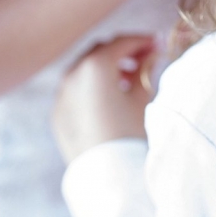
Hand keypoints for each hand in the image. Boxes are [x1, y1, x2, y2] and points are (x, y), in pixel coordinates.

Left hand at [52, 35, 156, 165]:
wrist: (108, 176)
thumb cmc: (130, 135)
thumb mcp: (143, 99)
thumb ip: (146, 70)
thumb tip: (151, 57)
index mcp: (95, 67)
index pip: (121, 42)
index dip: (142, 40)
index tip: (157, 44)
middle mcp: (72, 76)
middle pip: (99, 51)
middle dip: (122, 52)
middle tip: (144, 59)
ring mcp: (61, 95)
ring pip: (83, 70)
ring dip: (105, 68)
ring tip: (128, 81)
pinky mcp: (58, 114)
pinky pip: (74, 91)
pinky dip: (91, 87)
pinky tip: (109, 100)